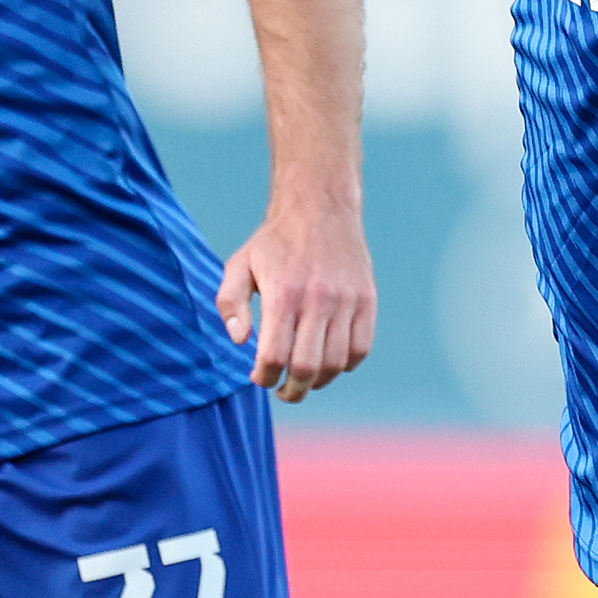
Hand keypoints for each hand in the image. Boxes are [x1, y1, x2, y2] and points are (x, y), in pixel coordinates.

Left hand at [221, 204, 377, 402]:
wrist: (320, 207)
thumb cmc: (274, 241)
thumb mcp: (239, 265)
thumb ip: (230, 304)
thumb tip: (240, 341)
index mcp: (283, 295)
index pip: (274, 356)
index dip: (264, 377)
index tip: (259, 378)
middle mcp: (317, 300)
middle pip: (307, 368)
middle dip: (292, 390)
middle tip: (284, 391)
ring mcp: (346, 301)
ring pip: (335, 363)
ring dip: (319, 380)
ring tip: (305, 378)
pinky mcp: (367, 300)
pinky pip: (360, 349)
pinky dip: (345, 364)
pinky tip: (329, 360)